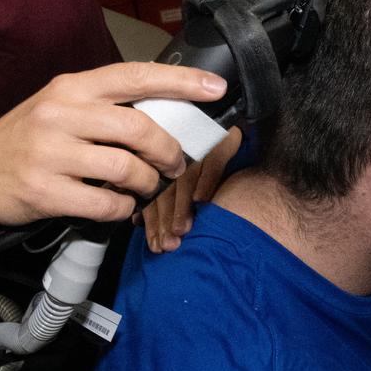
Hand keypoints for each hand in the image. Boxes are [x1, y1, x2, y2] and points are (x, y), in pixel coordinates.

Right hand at [0, 63, 225, 227]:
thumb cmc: (31, 138)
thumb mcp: (62, 107)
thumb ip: (105, 106)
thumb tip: (167, 111)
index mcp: (72, 87)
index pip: (135, 76)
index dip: (180, 81)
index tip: (215, 89)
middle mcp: (60, 113)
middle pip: (138, 128)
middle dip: (169, 150)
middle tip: (176, 164)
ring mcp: (50, 152)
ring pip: (126, 169)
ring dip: (148, 184)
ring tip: (147, 188)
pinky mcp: (44, 191)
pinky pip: (105, 203)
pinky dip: (123, 208)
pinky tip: (120, 206)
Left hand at [139, 126, 240, 251]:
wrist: (233, 124)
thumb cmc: (208, 162)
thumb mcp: (182, 179)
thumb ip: (159, 198)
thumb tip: (137, 220)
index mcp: (164, 163)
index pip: (154, 194)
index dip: (153, 221)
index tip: (155, 245)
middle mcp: (178, 154)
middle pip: (167, 189)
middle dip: (165, 219)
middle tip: (167, 244)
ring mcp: (198, 146)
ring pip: (186, 179)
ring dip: (182, 206)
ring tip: (181, 229)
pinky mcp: (220, 140)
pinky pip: (212, 162)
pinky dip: (206, 181)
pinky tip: (202, 201)